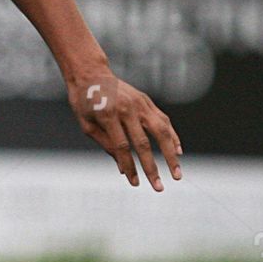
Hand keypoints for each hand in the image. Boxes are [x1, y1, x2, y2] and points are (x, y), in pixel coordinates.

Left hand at [67, 71, 181, 190]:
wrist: (90, 73)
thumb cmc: (85, 102)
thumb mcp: (87, 125)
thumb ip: (106, 145)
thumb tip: (123, 169)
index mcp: (108, 116)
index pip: (122, 148)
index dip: (130, 167)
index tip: (135, 183)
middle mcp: (127, 109)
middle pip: (143, 143)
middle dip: (152, 168)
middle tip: (159, 187)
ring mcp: (140, 104)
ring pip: (161, 131)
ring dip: (171, 155)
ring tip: (177, 174)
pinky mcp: (146, 101)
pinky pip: (163, 120)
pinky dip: (172, 136)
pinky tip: (178, 152)